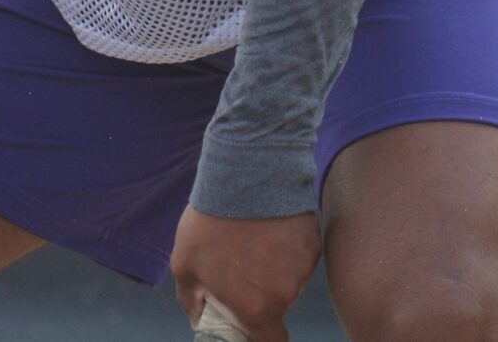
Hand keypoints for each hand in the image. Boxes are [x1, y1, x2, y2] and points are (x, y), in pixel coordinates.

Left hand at [170, 206, 320, 341]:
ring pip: (288, 278)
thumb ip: (192, 301)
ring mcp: (303, 267)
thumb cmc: (210, 222)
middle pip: (276, 305)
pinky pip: (298, 254)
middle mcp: (286, 294)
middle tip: (240, 264)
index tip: (251, 324)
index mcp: (257, 308)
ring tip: (251, 238)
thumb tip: (200, 318)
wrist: (244, 174)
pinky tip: (268, 225)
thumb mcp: (184, 265)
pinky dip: (285, 245)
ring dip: (272, 266)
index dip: (260, 337)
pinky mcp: (313, 242)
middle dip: (260, 292)